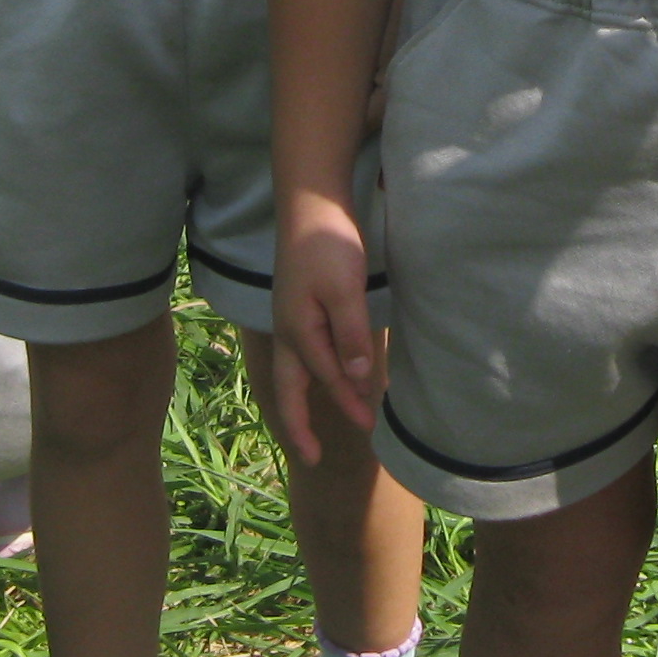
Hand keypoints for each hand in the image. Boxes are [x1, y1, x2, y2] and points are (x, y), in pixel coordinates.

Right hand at [269, 190, 386, 460]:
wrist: (312, 200)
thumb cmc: (328, 243)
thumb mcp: (344, 289)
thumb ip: (351, 335)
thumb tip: (357, 379)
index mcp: (297, 330)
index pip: (325, 377)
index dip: (347, 402)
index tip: (369, 425)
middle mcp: (288, 330)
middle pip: (289, 386)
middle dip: (298, 423)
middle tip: (310, 457)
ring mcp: (292, 317)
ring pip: (296, 371)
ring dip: (309, 398)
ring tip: (319, 424)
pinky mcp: (302, 305)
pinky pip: (305, 352)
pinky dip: (316, 372)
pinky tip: (330, 373)